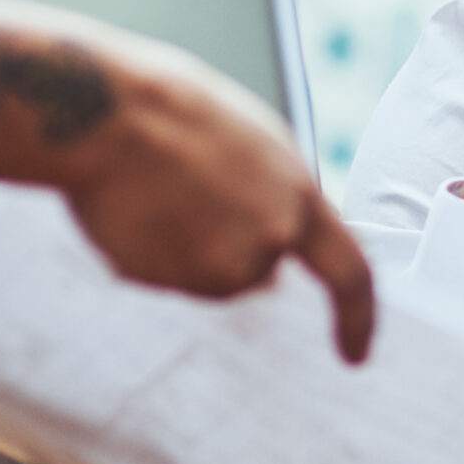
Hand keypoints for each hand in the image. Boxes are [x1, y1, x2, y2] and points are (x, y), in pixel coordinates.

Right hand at [57, 38, 375, 362]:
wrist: (106, 114)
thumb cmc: (177, 112)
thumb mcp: (257, 146)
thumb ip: (280, 201)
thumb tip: (279, 246)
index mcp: (301, 199)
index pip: (351, 274)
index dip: (357, 318)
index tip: (355, 352)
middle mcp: (270, 240)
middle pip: (258, 269)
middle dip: (229, 245)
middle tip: (191, 194)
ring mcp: (219, 266)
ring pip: (209, 275)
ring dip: (188, 246)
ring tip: (160, 190)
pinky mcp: (170, 281)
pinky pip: (167, 277)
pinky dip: (154, 254)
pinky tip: (138, 210)